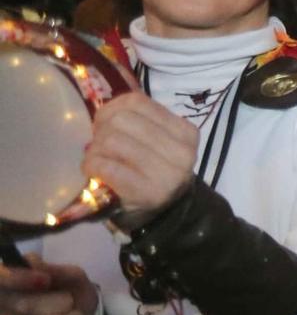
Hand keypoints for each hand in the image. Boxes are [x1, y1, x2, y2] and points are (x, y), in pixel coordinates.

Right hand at [0, 254, 99, 314]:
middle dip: (55, 303)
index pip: (1, 278)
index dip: (19, 279)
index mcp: (9, 279)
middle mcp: (1, 301)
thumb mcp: (70, 275)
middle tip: (70, 300)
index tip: (45, 280)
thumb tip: (32, 261)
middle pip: (23, 305)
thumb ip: (53, 269)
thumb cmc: (71, 290)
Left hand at [83, 93, 198, 228]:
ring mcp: (167, 174)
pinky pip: (107, 166)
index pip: (136, 102)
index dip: (111, 108)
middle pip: (122, 119)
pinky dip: (92, 165)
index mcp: (185, 132)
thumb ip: (138, 118)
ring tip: (98, 158)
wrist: (161, 212)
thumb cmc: (152, 169)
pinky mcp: (146, 192)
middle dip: (101, 129)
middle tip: (99, 143)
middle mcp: (182, 152)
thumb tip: (104, 102)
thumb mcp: (156, 139)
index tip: (105, 123)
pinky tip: (95, 171)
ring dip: (95, 149)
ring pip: (113, 140)